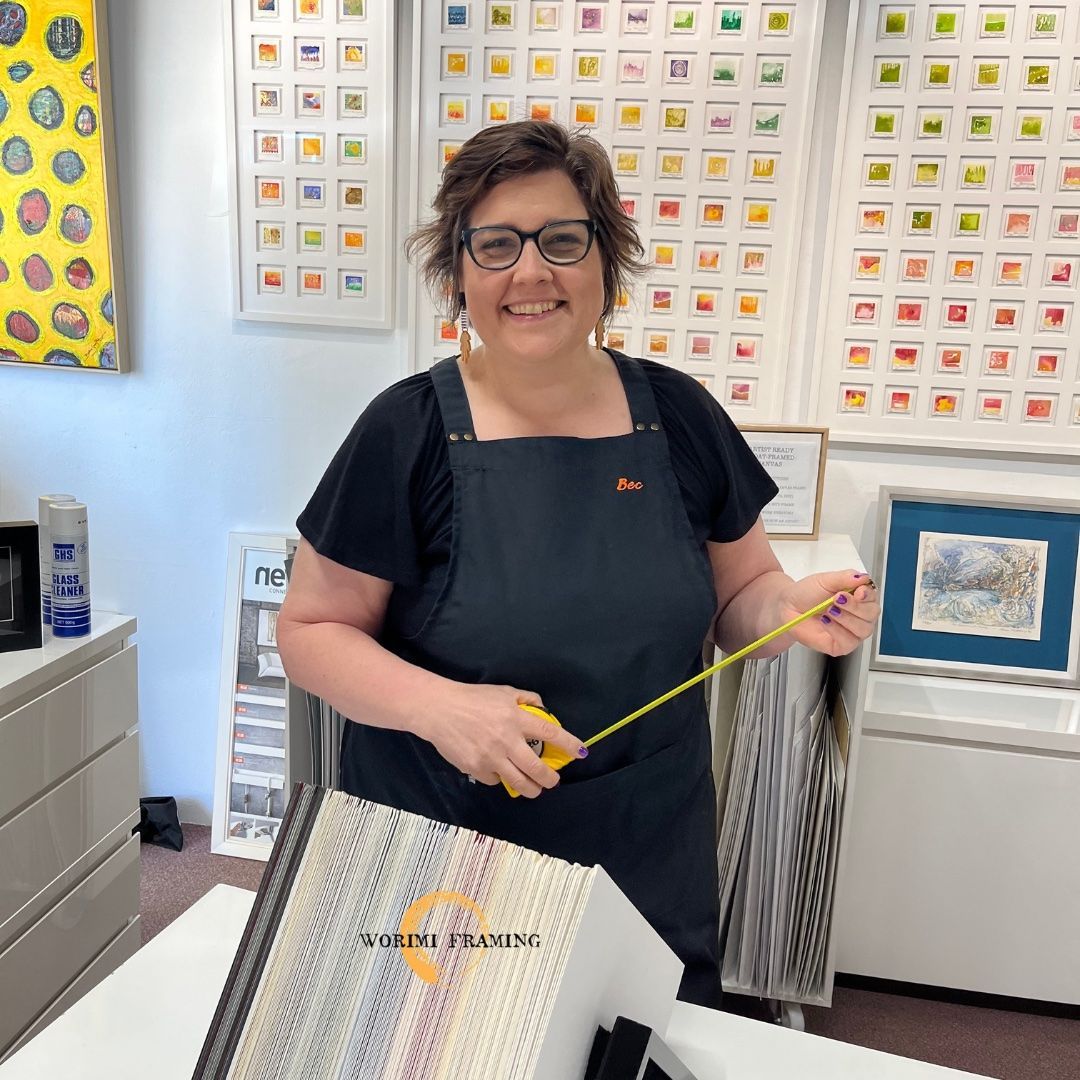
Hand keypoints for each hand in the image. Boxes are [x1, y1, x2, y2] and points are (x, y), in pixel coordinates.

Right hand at [423, 683, 587, 798]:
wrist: (438, 709)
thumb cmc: (472, 698)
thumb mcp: (503, 691)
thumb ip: (526, 699)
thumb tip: (543, 710)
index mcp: (515, 718)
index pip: (550, 734)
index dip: (569, 744)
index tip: (581, 752)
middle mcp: (506, 740)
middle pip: (536, 768)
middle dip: (550, 778)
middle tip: (553, 780)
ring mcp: (491, 757)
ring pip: (519, 782)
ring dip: (532, 788)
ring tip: (535, 788)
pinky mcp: (476, 769)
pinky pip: (495, 780)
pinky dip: (500, 778)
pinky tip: (500, 773)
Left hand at [776, 570, 879, 656]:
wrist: (788, 607)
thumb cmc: (807, 594)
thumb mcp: (825, 580)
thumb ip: (845, 577)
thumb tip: (863, 577)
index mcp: (858, 597)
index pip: (873, 598)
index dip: (868, 595)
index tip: (858, 591)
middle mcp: (858, 615)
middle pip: (872, 614)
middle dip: (855, 606)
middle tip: (837, 599)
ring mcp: (852, 631)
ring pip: (864, 629)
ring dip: (846, 618)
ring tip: (828, 610)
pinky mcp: (842, 645)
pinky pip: (849, 642)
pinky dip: (837, 630)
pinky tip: (826, 621)